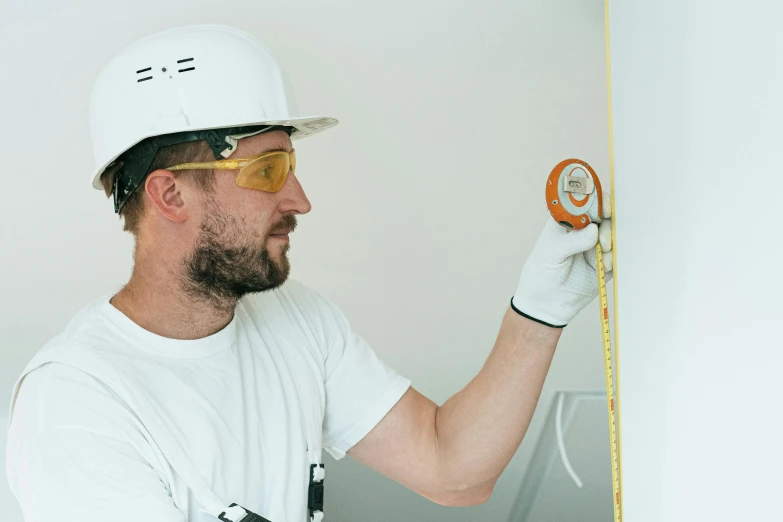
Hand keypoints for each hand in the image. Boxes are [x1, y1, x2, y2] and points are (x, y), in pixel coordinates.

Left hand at [511, 193, 612, 326]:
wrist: (547, 304)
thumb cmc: (541, 273)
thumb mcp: (551, 253)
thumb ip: (572, 241)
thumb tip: (594, 230)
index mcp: (567, 220)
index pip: (586, 202)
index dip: (598, 201)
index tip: (606, 210)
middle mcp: (584, 229)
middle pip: (606, 216)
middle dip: (609, 227)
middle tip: (603, 244)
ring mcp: (595, 245)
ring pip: (615, 235)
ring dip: (613, 244)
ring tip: (602, 259)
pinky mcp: (605, 263)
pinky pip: (618, 255)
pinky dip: (616, 258)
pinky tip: (606, 267)